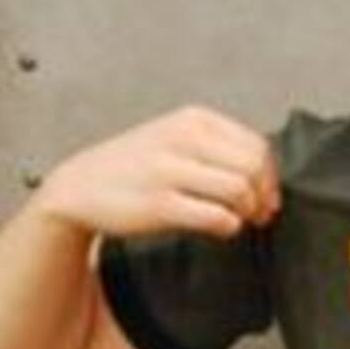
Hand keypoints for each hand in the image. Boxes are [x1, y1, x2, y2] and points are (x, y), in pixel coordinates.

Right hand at [31, 105, 279, 238]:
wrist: (79, 186)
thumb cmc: (137, 167)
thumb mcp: (177, 139)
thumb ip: (219, 149)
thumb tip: (268, 180)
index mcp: (193, 120)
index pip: (256, 145)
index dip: (270, 175)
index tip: (268, 196)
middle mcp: (182, 139)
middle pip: (253, 167)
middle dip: (264, 194)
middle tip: (260, 213)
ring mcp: (169, 171)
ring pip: (239, 189)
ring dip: (249, 211)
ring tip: (241, 220)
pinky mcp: (158, 204)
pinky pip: (217, 216)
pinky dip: (229, 226)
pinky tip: (222, 228)